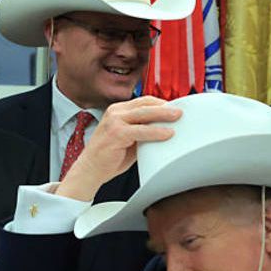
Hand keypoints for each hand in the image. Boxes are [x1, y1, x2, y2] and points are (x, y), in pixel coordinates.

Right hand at [57, 97, 179, 201]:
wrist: (90, 169)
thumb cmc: (110, 156)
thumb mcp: (129, 138)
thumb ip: (142, 131)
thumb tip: (164, 129)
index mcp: (118, 110)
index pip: (143, 101)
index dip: (160, 103)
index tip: (175, 107)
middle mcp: (115, 112)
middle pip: (145, 104)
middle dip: (165, 106)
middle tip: (181, 110)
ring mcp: (115, 121)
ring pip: (144, 114)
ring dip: (163, 115)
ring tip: (178, 117)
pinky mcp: (116, 133)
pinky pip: (141, 130)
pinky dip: (156, 132)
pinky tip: (167, 134)